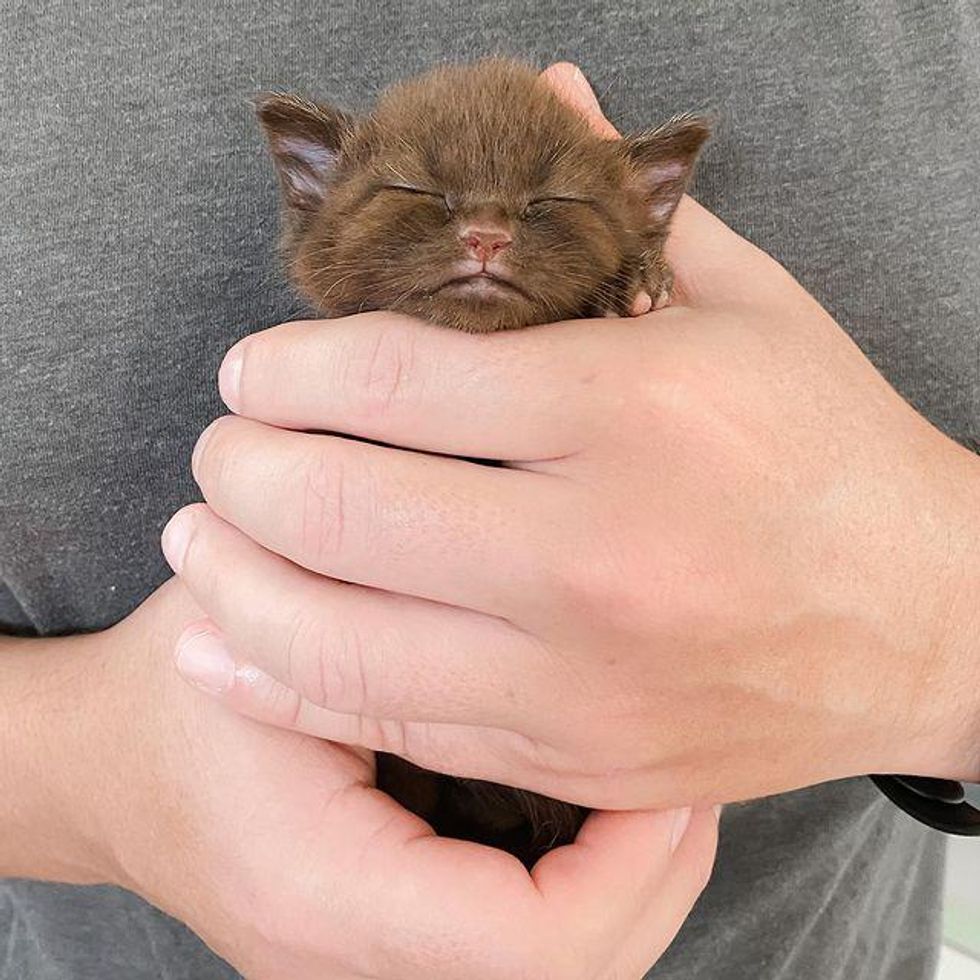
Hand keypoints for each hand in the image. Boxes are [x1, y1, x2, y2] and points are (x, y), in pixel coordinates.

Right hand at [1, 577, 715, 978]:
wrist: (104, 764)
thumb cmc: (178, 683)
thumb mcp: (259, 625)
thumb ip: (375, 625)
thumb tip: (530, 586)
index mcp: (324, 892)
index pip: (536, 942)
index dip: (631, 858)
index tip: (666, 757)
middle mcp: (351, 958)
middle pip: (577, 972)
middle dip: (657, 870)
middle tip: (693, 759)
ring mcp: (368, 961)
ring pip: (564, 968)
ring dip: (633, 877)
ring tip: (660, 772)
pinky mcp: (386, 936)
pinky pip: (524, 936)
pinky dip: (586, 878)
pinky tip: (597, 791)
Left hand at [162, 64, 979, 812]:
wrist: (929, 626)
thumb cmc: (831, 456)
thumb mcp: (751, 308)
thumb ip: (626, 210)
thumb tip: (543, 91)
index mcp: (632, 411)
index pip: (391, 379)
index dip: (287, 370)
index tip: (255, 370)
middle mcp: (594, 553)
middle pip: (337, 509)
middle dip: (240, 467)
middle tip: (220, 445)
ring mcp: (577, 676)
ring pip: (335, 639)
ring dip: (231, 579)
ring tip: (197, 536)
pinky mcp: (572, 755)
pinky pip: (390, 727)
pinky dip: (280, 686)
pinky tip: (221, 646)